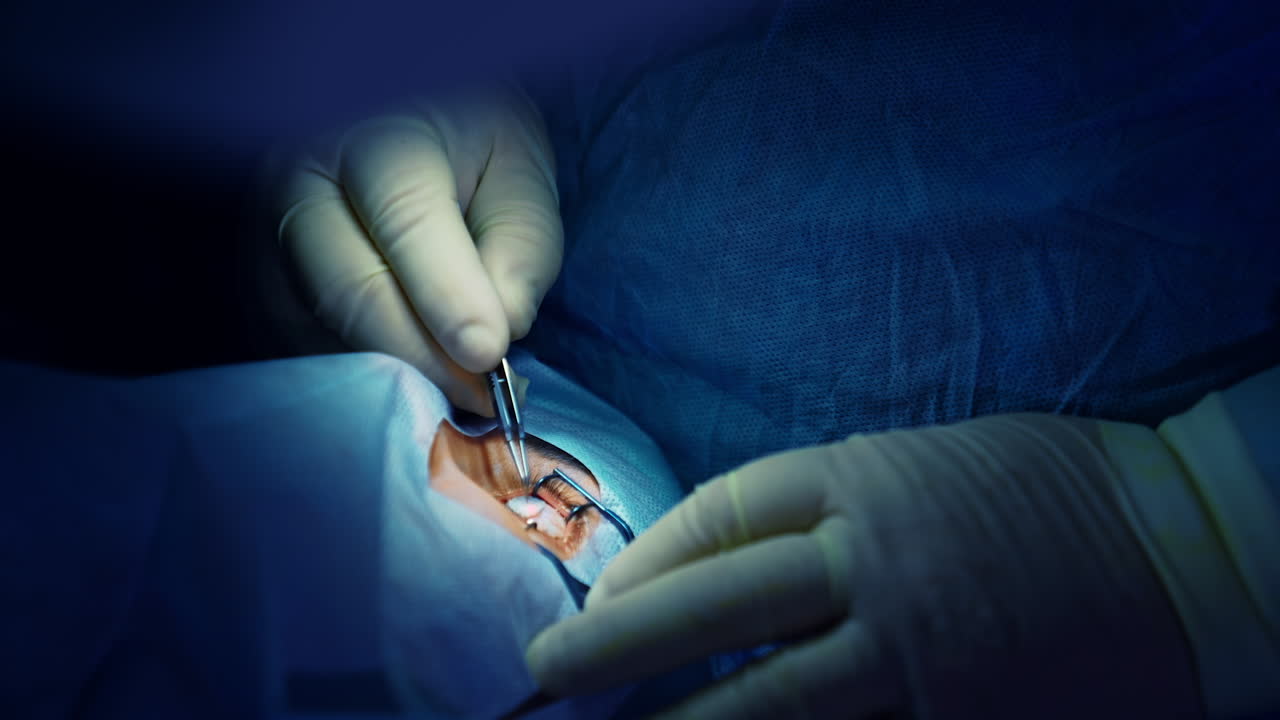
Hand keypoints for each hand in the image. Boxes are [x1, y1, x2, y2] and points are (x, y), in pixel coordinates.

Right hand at [267, 87, 559, 413]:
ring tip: (453, 389)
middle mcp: (298, 177)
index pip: (406, 218)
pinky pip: (295, 346)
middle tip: (481, 393)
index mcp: (374, 133)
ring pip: (316, 328)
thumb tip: (495, 332)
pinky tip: (406, 381)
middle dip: (420, 356)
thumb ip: (521, 245)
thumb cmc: (468, 145)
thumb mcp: (520, 170)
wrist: (395, 120)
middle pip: (346, 287)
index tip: (489, 354)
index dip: (449, 295)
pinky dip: (356, 377)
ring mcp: (259, 230)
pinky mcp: (253, 281)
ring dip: (390, 376)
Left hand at [525, 415, 1202, 717]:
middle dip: (617, 642)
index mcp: (861, 480)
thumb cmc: (1048, 491)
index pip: (718, 516)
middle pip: (717, 604)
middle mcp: (876, 564)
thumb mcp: (926, 465)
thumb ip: (830, 505)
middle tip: (544, 669)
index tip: (595, 593)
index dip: (644, 560)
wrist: (1185, 548)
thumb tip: (730, 555)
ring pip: (770, 703)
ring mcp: (919, 654)